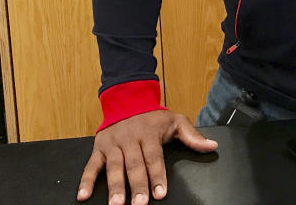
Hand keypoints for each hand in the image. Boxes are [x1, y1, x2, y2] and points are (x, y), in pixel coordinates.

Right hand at [76, 110, 217, 204]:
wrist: (127, 100)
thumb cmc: (153, 117)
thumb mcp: (176, 121)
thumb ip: (193, 136)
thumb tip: (211, 146)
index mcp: (149, 133)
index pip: (154, 158)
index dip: (157, 176)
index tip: (160, 193)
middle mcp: (130, 139)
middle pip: (134, 165)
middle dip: (137, 186)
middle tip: (139, 204)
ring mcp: (113, 144)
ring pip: (114, 167)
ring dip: (114, 187)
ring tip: (116, 204)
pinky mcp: (99, 148)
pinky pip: (91, 165)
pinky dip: (86, 180)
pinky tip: (83, 195)